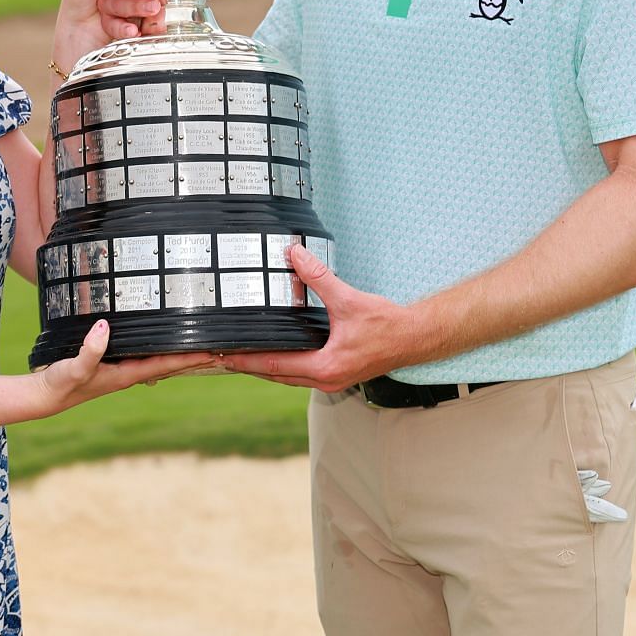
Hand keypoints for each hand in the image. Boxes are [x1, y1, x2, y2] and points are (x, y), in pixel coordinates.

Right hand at [30, 320, 216, 416]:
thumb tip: (104, 327)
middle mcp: (130, 373)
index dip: (191, 358)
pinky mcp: (114, 363)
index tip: (214, 351)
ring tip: (202, 344)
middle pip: (171, 364)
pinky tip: (164, 342)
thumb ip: (90, 349)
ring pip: (160, 360)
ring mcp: (123, 370)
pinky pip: (145, 354)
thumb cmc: (61, 383)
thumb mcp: (75, 366)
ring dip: (181, 354)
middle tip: (221, 348)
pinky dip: (160, 349)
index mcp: (127, 374)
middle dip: (195, 357)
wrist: (46, 396)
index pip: (166, 364)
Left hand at [218, 245, 420, 392]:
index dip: (245, 359)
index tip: (221, 355)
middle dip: (248, 365)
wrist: (415, 338)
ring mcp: (332, 380)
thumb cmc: (388, 325)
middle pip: (275, 376)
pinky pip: (301, 374)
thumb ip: (319, 277)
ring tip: (242, 355)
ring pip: (288, 378)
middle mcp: (326, 379)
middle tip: (221, 355)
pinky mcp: (337, 375)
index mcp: (325, 366)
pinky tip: (277, 352)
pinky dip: (284, 366)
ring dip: (265, 367)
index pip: (273, 365)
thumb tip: (296, 255)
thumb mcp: (348, 299)